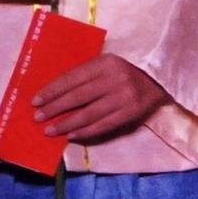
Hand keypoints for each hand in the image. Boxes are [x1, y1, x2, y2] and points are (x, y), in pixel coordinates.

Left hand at [31, 50, 169, 145]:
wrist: (161, 79)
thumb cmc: (128, 70)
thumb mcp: (108, 64)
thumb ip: (86, 75)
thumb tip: (56, 94)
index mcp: (105, 62)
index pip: (72, 78)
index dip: (52, 90)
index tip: (36, 100)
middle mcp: (113, 79)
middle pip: (77, 96)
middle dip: (54, 108)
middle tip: (37, 117)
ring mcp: (123, 97)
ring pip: (88, 113)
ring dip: (67, 123)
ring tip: (50, 130)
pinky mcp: (131, 113)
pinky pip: (103, 125)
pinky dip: (86, 132)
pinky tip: (72, 136)